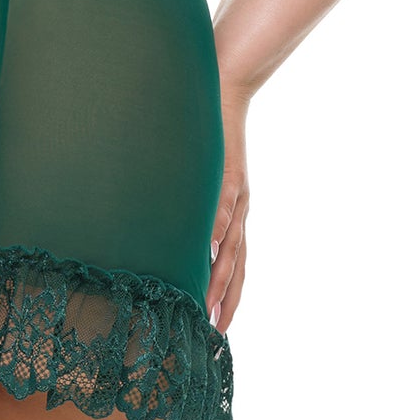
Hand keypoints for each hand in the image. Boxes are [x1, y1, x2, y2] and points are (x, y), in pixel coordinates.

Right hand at [206, 93, 248, 331]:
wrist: (221, 87)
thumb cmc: (204, 132)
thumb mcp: (201, 174)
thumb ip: (196, 201)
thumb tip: (179, 227)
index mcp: (233, 211)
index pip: (233, 261)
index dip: (229, 292)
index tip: (218, 325)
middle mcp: (238, 207)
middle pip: (237, 262)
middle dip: (227, 297)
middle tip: (217, 332)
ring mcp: (232, 190)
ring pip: (230, 243)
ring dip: (220, 276)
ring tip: (208, 305)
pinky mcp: (224, 171)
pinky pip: (220, 204)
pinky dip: (215, 229)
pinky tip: (207, 251)